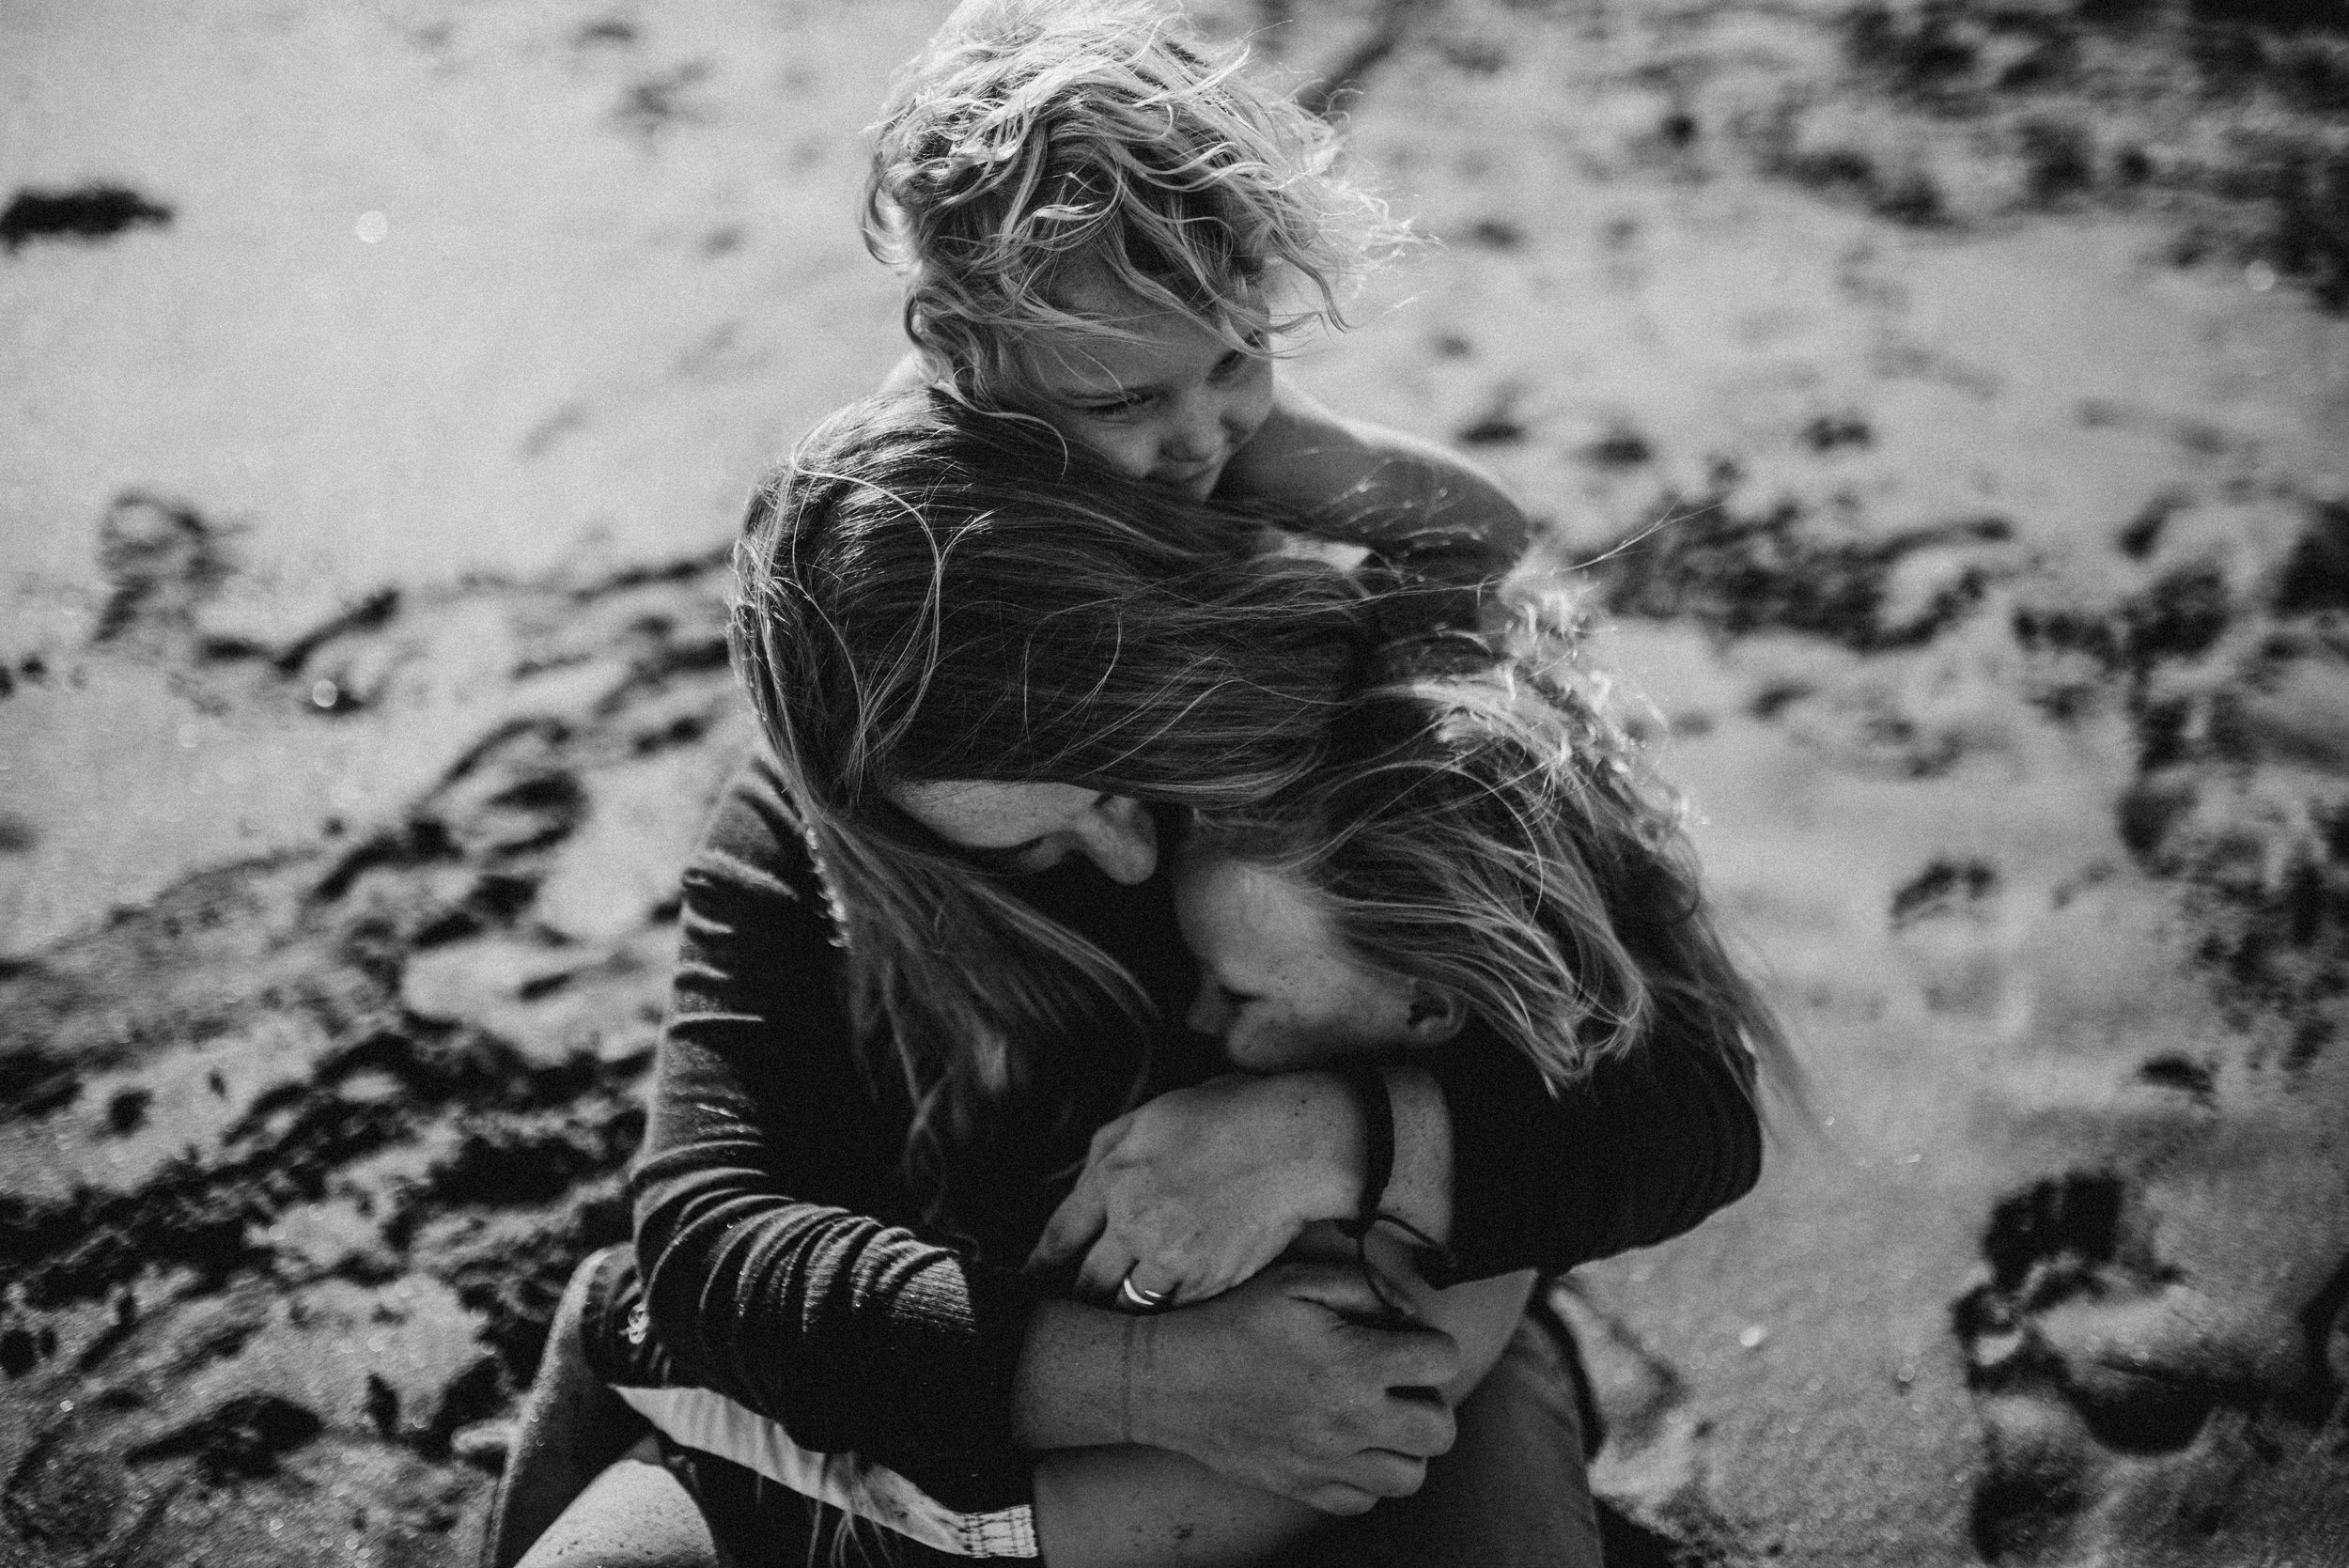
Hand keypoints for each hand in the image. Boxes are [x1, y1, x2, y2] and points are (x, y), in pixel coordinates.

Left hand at [1028, 1074, 1358, 1306]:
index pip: (1060, 1234)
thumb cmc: (1228, 1115)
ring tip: (1112, 1315)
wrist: (1295, 1144)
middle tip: (1064, 1307)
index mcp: (1115, 1178)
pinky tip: (1163, 1306)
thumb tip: (1086, 1182)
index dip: (1037, 1264)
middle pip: (1088, 1281)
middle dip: (1074, 1295)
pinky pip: (1173, 1310)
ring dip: (1118, 1307)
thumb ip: (1108, 1148)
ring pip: (1128, 1304)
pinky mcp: (1210, 1281)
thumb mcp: (1153, 1112)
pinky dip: (1164, 1310)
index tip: (1026, 1281)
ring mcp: (1174, 1259)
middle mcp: (1136, 1225)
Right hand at [1126, 1260, 1459, 1513]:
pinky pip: (1364, 1500)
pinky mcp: (1303, 1488)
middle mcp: (1350, 1422)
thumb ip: (1364, 1287)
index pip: (1442, 1361)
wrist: (1169, 1380)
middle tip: (1399, 1382)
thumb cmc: (1232, 1322)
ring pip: (1410, 1476)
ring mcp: (1328, 1463)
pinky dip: (1366, 1477)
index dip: (1431, 1343)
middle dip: (1430, 1399)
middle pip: (1440, 1430)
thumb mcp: (1297, 1281)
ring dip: (1405, 1445)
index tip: (1405, 1339)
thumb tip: (1408, 1314)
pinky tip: (1346, 1445)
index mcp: (1354, 1364)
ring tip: (1379, 1418)